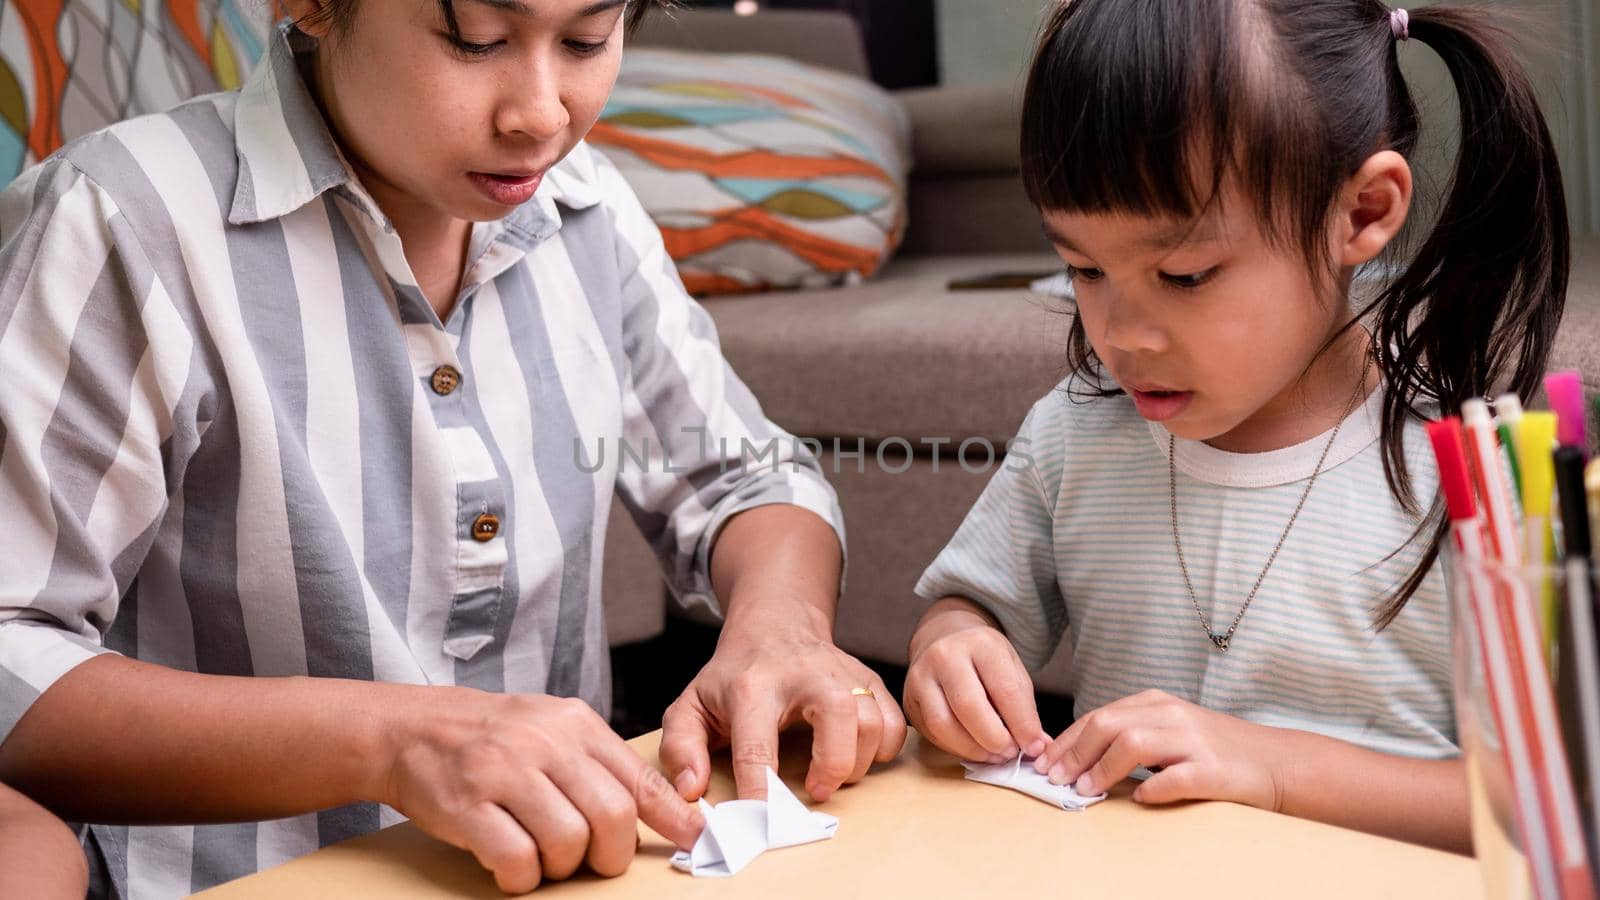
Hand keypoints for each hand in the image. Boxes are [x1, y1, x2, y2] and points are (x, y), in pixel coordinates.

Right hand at [380, 689, 703, 893]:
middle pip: (612, 815)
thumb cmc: (495, 737)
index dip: (674, 817)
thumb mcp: (555, 729)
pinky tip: (513, 867)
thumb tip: (668, 805)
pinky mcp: (469, 806)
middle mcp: (545, 743)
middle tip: (595, 861)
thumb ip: (603, 763)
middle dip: (612, 854)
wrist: (415, 729)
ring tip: (543, 857)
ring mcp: (505, 772)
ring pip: (568, 841)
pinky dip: (522, 878)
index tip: (695, 839)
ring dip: (562, 866)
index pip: (639, 778)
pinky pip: (517, 859)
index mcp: (575, 724)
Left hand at [658, 622, 906, 803]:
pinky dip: (884, 746)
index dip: (760, 788)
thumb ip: (681, 748)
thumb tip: (693, 789)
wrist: (774, 626)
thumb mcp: (691, 706)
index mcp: (752, 688)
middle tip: (818, 790)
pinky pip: (894, 720)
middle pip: (838, 713)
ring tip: (832, 774)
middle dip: (834, 763)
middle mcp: (802, 675)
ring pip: (872, 719)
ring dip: (859, 760)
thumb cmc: (733, 677)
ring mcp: (841, 674)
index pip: (756, 744)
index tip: (761, 819)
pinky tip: (857, 754)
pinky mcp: (868, 679)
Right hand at [902, 598, 1048, 762]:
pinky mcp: (908, 700)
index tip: (1034, 746)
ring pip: (942, 724)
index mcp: (980, 643)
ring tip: (992, 755)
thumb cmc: (984, 660)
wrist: (944, 640)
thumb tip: (1038, 746)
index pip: (1005, 690)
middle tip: (1010, 753)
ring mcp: (920, 677)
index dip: (1023, 725)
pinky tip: (972, 749)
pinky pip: (930, 733)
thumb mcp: (1011, 669)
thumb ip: (1024, 707)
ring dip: (972, 749)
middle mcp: (945, 655)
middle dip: (994, 738)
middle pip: (969, 706)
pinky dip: (955, 748)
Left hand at [1032, 690, 1285, 808]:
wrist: (1275, 762)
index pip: (1098, 716)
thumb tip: (1076, 759)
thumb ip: (1129, 736)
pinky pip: (1174, 778)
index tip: (1043, 763)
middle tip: (1055, 779)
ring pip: (1134, 743)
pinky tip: (1140, 798)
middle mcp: (1172, 715)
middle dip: (1074, 753)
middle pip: (1108, 725)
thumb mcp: (1169, 730)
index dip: (1066, 741)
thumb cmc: (1214, 750)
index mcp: (1156, 703)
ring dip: (1102, 768)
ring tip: (1085, 791)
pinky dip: (1152, 788)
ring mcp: (1193, 741)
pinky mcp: (1213, 770)